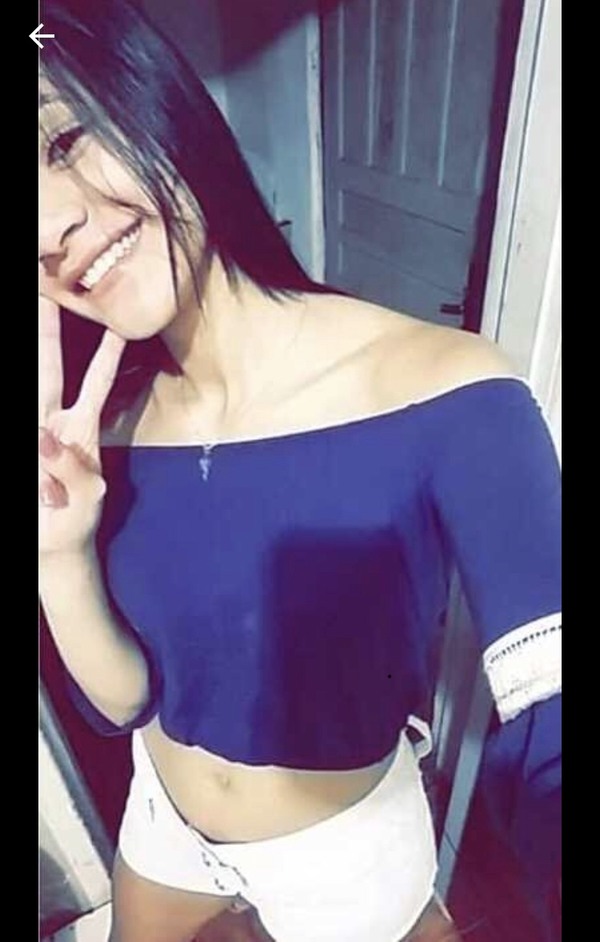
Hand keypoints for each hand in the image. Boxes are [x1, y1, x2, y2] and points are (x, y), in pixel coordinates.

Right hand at [39, 297, 124, 555]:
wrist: (53, 549)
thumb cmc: (75, 516)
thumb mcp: (88, 494)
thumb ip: (69, 468)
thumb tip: (43, 438)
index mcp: (81, 427)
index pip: (96, 381)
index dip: (106, 354)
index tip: (117, 325)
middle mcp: (51, 423)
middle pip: (47, 369)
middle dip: (46, 331)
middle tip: (47, 293)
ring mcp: (35, 437)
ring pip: (36, 391)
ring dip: (41, 352)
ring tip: (44, 334)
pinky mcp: (28, 455)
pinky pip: (35, 441)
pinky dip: (56, 427)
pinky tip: (43, 447)